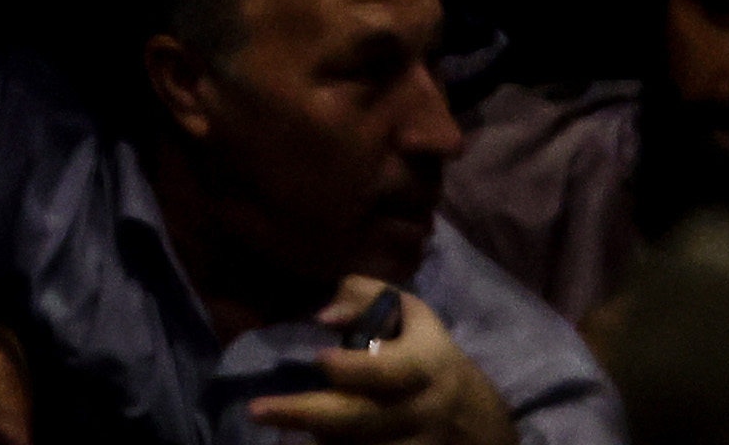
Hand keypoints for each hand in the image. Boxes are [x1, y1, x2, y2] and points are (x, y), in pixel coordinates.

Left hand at [248, 289, 509, 443]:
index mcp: (423, 366)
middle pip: (362, 418)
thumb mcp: (407, 312)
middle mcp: (419, 410)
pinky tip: (304, 444)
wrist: (471, 413)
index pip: (390, 372)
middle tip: (256, 410)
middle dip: (306, 414)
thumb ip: (363, 297)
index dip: (356, 368)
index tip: (319, 358)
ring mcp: (414, 444)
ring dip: (318, 440)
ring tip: (279, 430)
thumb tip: (324, 316)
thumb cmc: (424, 349)